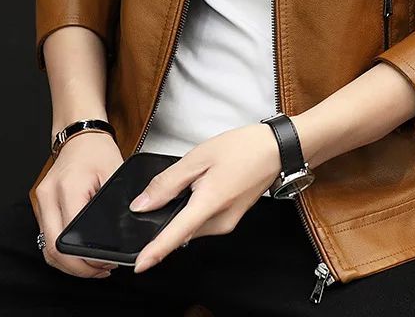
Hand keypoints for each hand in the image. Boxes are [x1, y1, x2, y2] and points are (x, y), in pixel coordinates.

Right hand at [32, 131, 122, 277]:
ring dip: (68, 263)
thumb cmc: (97, 150)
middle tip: (102, 270)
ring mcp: (41, 202)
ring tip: (94, 266)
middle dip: (78, 268)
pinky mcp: (42, 206)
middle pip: (53, 249)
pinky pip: (48, 237)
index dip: (86, 258)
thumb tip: (124, 231)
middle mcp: (48, 197)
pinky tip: (80, 254)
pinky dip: (62, 251)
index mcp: (68, 188)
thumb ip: (116, 203)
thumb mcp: (115, 173)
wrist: (80, 134)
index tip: (106, 264)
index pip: (70, 236)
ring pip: (47, 248)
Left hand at [128, 122, 282, 272]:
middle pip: (182, 229)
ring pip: (192, 225)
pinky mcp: (231, 219)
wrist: (275, 149)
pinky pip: (204, 220)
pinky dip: (196, 208)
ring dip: (185, 209)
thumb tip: (143, 204)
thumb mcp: (198, 157)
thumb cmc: (242, 148)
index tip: (139, 265)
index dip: (155, 251)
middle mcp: (220, 222)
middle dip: (171, 213)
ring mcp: (227, 223)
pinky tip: (205, 184)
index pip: (175, 235)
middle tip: (182, 180)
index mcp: (209, 204)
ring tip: (199, 177)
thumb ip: (168, 182)